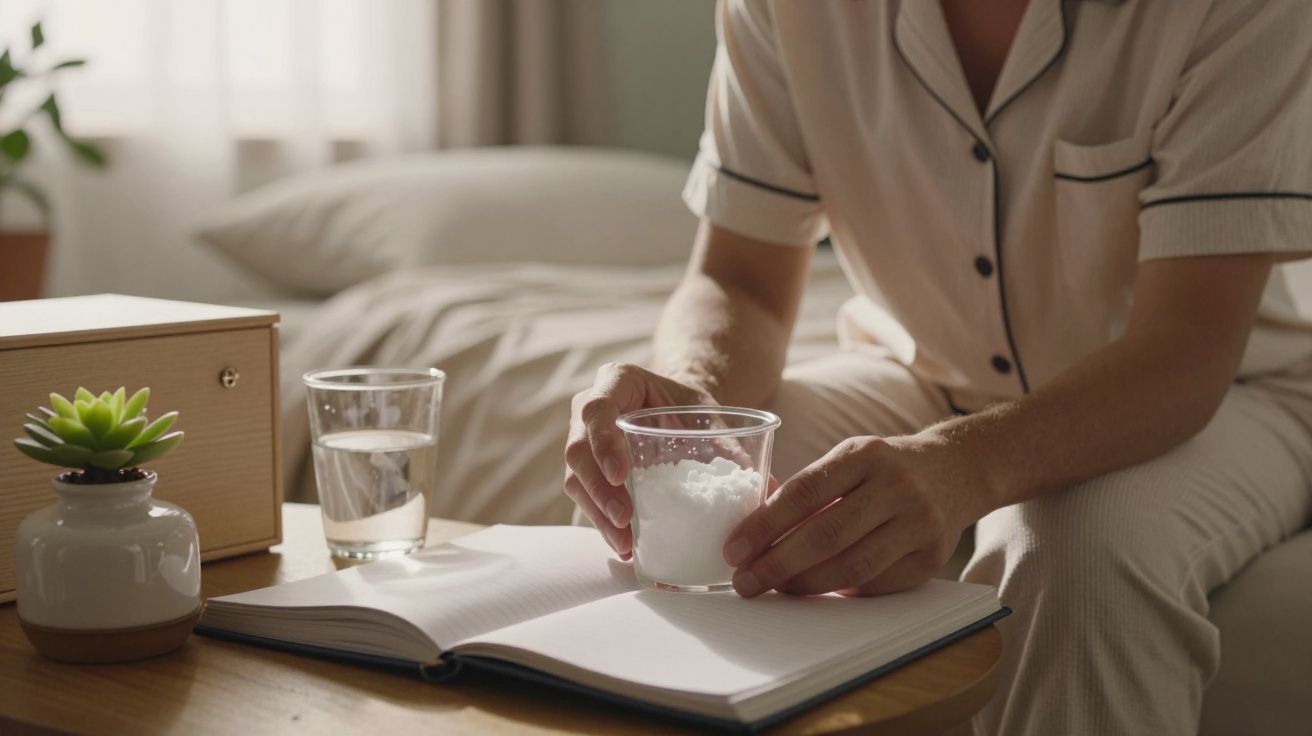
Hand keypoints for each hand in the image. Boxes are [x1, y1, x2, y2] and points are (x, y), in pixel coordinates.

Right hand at [565, 362, 713, 556]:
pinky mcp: (587, 471)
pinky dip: (602, 523)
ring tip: (627, 543)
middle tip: (626, 521)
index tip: (622, 476)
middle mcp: (589, 408)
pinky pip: (584, 498)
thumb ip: (732, 448)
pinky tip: (626, 545)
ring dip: (598, 513)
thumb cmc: (691, 409)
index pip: (597, 410)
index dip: (604, 444)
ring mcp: (583, 440)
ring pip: (575, 479)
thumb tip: (771, 492)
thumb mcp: (710, 418)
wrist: (677, 412)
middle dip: (599, 490)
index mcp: (617, 382)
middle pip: (578, 450)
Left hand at [722, 433, 989, 596]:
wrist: (957, 470)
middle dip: (777, 564)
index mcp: (864, 455)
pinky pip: (875, 584)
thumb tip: (751, 524)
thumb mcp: (850, 458)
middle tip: (746, 581)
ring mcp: (918, 524)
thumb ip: (808, 486)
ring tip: (775, 588)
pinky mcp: (931, 559)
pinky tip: (816, 589)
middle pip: (826, 535)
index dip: (764, 524)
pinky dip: (840, 590)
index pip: (804, 492)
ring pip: (852, 566)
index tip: (734, 549)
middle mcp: (895, 487)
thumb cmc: (886, 467)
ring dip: (805, 584)